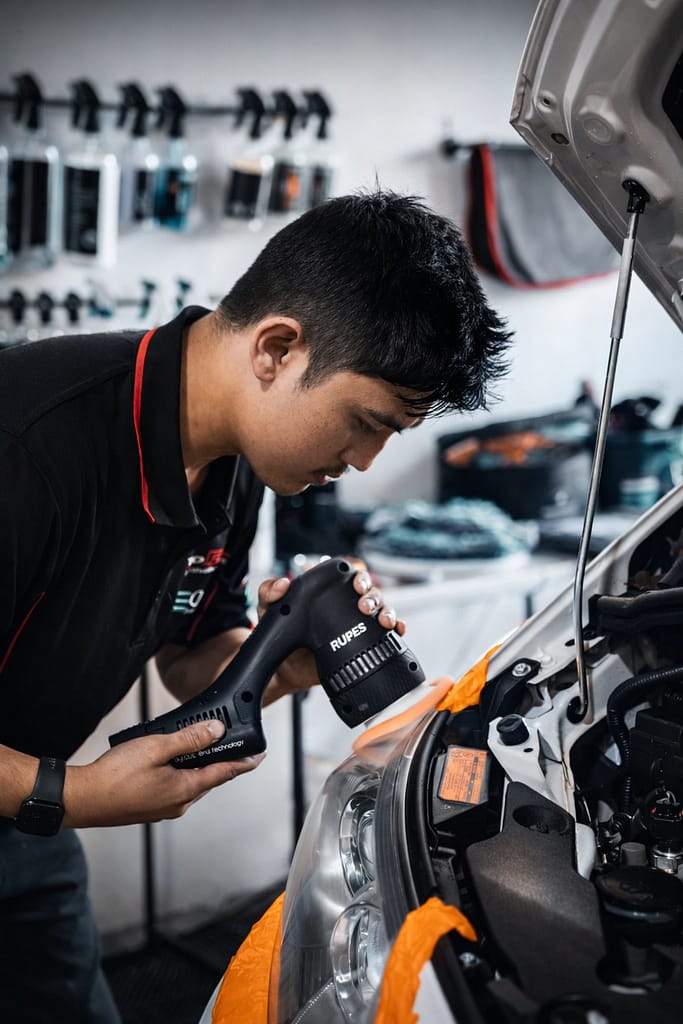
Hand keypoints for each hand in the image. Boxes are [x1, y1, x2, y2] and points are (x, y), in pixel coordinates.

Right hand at [63, 720, 263, 827]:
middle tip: (229, 743)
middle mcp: (179, 804)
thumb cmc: (114, 776)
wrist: (82, 800)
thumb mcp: (157, 748)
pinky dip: (181, 774)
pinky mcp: (150, 808)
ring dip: (199, 767)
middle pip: (209, 778)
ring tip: (198, 747)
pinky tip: (171, 762)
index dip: (244, 762)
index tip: (259, 756)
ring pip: (192, 784)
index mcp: (185, 790)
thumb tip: (217, 730)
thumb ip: (189, 739)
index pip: (225, 773)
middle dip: (221, 761)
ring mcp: (164, 809)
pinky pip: (176, 789)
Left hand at [258, 562, 404, 703]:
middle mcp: (346, 605)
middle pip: (370, 591)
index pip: (349, 575)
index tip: (355, 582)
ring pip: (381, 609)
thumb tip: (282, 584)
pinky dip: (396, 629)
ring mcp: (357, 624)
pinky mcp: (364, 643)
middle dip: (373, 594)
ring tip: (382, 619)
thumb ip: (269, 593)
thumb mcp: (269, 610)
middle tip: (365, 604)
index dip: (357, 574)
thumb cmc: (279, 635)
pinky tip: (396, 630)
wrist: (285, 669)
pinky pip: (386, 634)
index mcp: (328, 592)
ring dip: (387, 610)